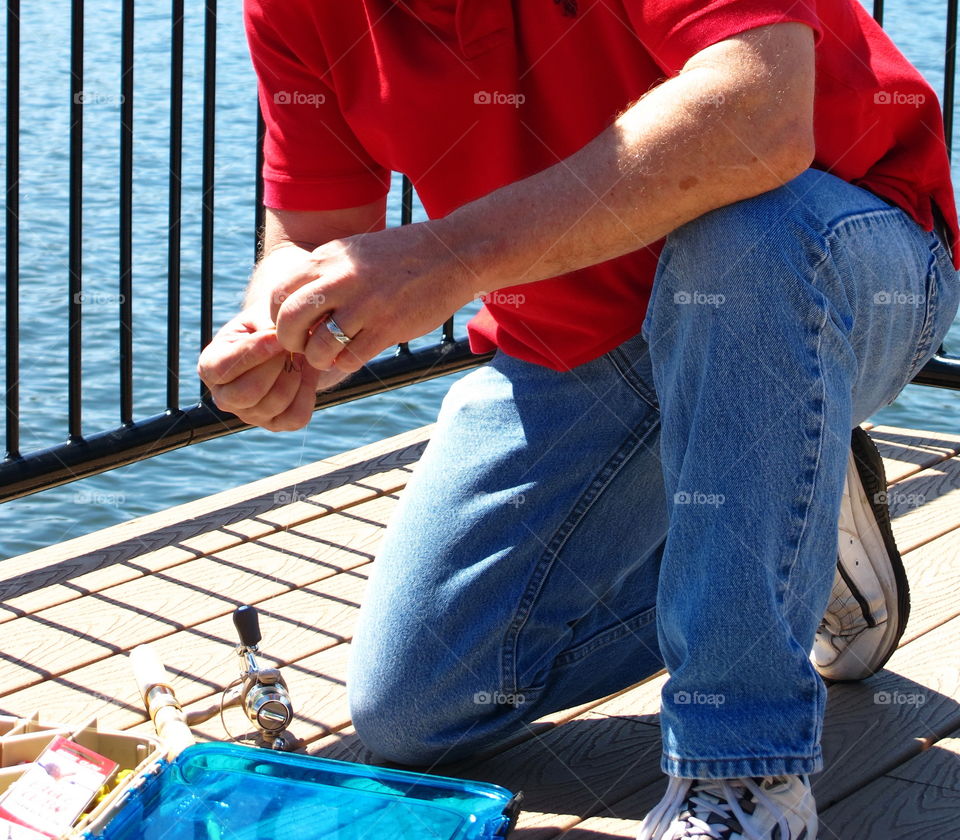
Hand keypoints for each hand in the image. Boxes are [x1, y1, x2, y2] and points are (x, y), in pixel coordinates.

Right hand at [197, 305, 348, 431]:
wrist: (289, 341)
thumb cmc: (268, 325)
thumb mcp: (261, 316)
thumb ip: (264, 325)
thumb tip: (276, 338)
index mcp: (210, 367)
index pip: (222, 368)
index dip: (252, 353)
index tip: (278, 336)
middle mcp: (225, 396)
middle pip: (246, 394)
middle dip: (275, 367)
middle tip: (292, 346)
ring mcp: (250, 414)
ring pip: (273, 404)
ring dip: (294, 375)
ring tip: (300, 354)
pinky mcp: (276, 424)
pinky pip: (295, 417)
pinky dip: (307, 392)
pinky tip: (308, 372)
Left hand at [269, 222, 476, 372]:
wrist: (450, 254)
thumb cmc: (400, 256)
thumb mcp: (354, 252)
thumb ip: (324, 273)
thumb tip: (292, 302)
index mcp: (327, 258)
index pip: (278, 293)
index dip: (278, 317)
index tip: (294, 326)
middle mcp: (340, 279)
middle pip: (289, 321)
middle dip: (290, 342)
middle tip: (304, 347)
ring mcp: (365, 305)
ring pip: (318, 347)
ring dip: (318, 359)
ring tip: (330, 355)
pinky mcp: (388, 328)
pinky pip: (349, 359)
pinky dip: (345, 364)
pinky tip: (354, 355)